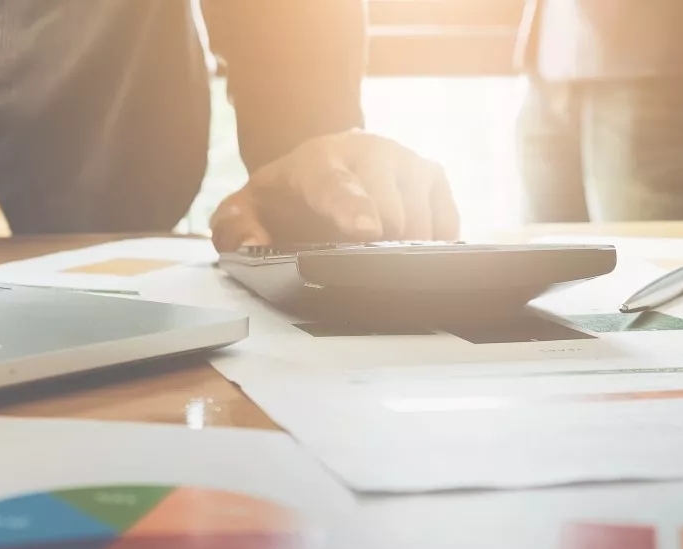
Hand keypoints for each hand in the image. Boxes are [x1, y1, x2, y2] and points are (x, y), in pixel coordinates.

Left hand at [209, 130, 458, 250]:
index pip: (339, 185)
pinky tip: (407, 247)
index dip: (355, 208)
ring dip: (404, 249)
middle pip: (392, 213)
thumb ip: (235, 227)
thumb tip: (255, 243)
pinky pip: (447, 225)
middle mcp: (370, 151)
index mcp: (318, 160)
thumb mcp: (245, 210)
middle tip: (360, 262)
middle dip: (380, 248)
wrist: (318, 166)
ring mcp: (407, 161)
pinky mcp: (434, 176)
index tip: (367, 230)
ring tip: (379, 251)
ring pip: (423, 224)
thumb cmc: (284, 197)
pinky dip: (432, 245)